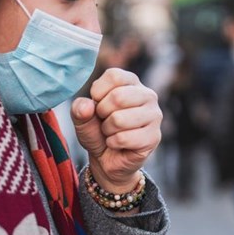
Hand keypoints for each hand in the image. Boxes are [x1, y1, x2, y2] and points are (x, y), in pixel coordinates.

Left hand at [72, 68, 161, 191]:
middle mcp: (148, 95)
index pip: (114, 76)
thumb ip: (79, 108)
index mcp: (131, 82)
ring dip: (107, 130)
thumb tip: (87, 106)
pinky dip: (113, 143)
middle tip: (104, 121)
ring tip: (111, 132)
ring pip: (119, 119)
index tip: (97, 104)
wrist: (107, 158)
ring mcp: (154, 116)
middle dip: (102, 113)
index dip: (98, 93)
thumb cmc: (97, 131)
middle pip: (118, 97)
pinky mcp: (154, 137)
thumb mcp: (82, 117)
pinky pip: (123, 138)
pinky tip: (118, 144)